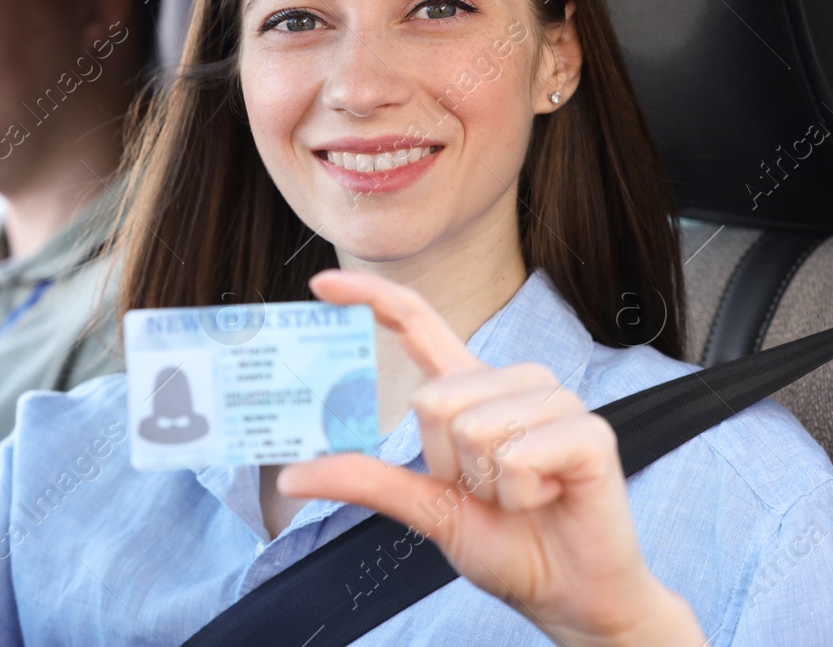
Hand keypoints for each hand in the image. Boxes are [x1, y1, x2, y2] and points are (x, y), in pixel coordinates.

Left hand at [277, 270, 702, 646]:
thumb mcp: (426, 508)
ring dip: (487, 485)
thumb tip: (291, 475)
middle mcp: (512, 383)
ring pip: (473, 427)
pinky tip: (548, 498)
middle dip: (447, 464)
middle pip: (433, 399)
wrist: (570, 596)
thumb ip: (366, 481)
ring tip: (523, 496)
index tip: (320, 283)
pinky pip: (518, 454)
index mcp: (471, 391)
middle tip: (487, 492)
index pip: (417, 322)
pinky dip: (519, 494)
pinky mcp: (589, 432)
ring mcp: (555, 401)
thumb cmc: (508, 545)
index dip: (371, 297)